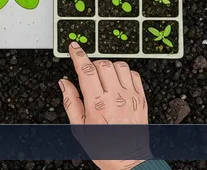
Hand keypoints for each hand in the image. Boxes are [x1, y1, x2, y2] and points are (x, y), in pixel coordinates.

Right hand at [60, 42, 150, 169]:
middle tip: (88, 73)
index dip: (78, 54)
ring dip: (109, 67)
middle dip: (92, 63)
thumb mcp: (79, 127)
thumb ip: (70, 102)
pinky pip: (135, 75)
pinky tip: (118, 82)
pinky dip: (125, 73)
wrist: (128, 161)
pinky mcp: (142, 99)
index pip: (85, 69)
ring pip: (120, 66)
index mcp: (97, 104)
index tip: (74, 47)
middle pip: (103, 64)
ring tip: (104, 78)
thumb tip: (64, 83)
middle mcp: (115, 97)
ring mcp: (131, 96)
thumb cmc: (104, 147)